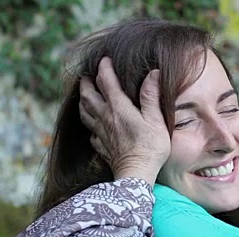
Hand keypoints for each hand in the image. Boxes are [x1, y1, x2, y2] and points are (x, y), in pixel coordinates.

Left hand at [79, 57, 169, 184]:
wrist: (136, 175)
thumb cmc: (150, 148)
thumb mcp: (156, 120)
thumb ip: (151, 96)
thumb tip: (153, 73)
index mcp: (118, 108)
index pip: (106, 81)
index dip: (104, 68)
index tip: (104, 59)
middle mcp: (105, 118)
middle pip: (88, 96)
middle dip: (86, 83)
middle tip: (87, 76)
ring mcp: (101, 133)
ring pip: (85, 112)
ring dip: (82, 101)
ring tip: (84, 95)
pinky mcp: (101, 146)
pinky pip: (91, 132)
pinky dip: (90, 124)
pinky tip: (94, 125)